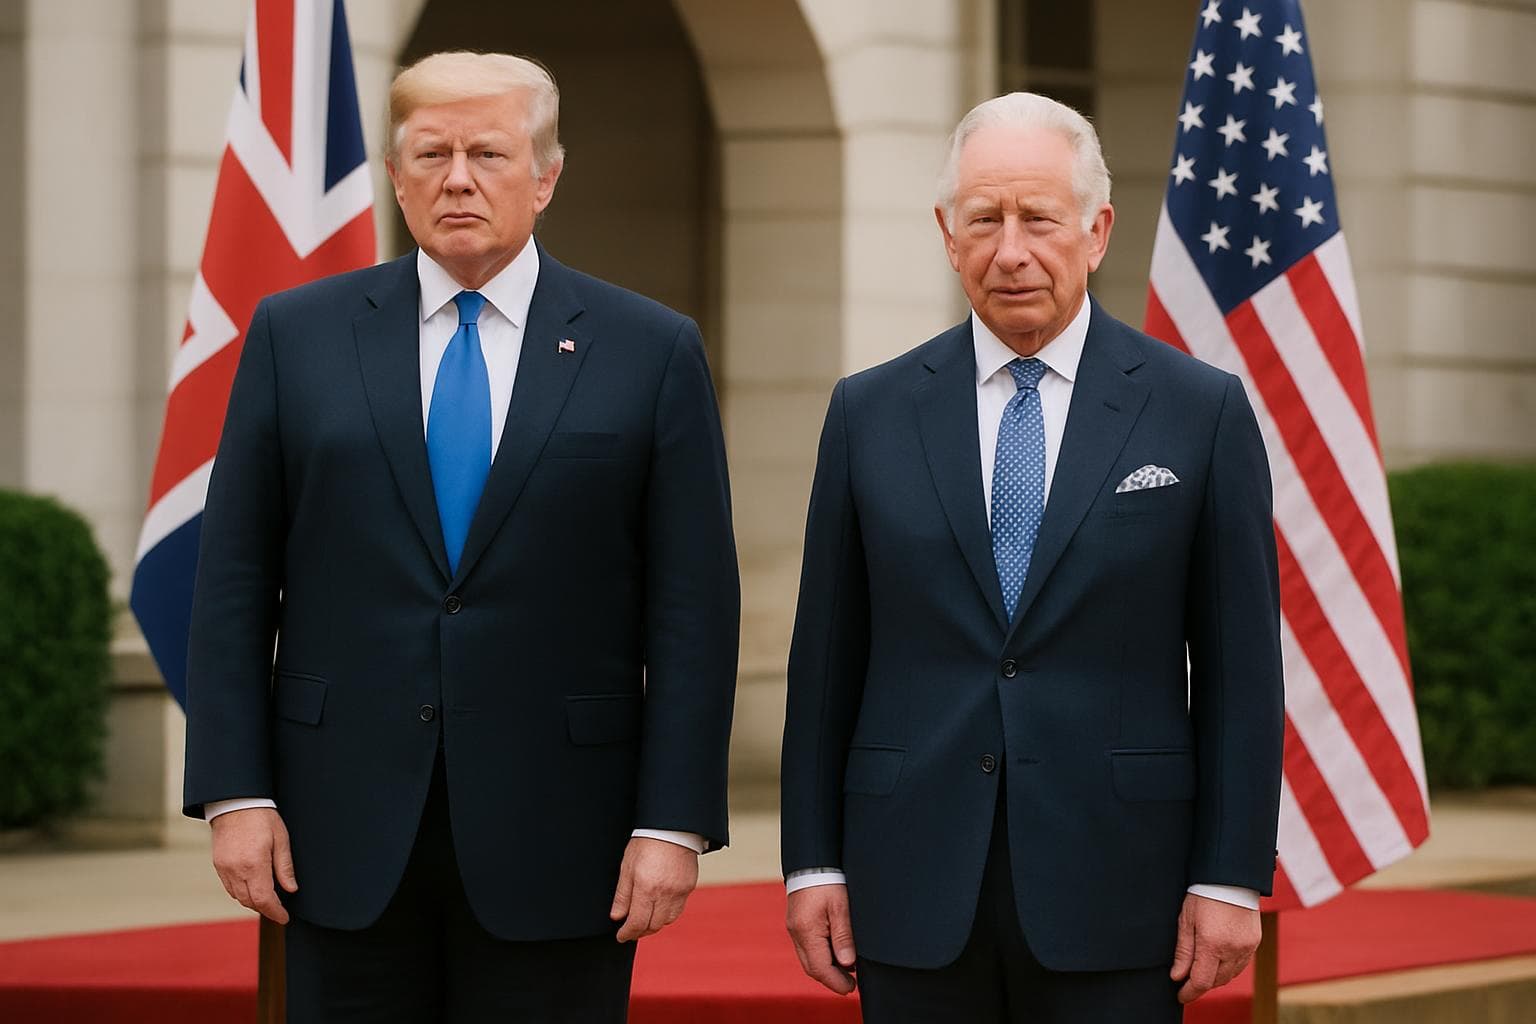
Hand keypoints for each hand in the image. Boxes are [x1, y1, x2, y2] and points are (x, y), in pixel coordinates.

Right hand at [209, 807, 297, 923]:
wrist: (235, 803)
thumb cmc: (262, 817)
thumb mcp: (281, 839)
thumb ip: (285, 867)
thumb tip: (291, 889)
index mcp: (254, 864)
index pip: (264, 899)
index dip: (275, 912)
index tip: (285, 918)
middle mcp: (236, 870)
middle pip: (250, 902)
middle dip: (266, 909)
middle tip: (279, 910)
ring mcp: (224, 868)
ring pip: (238, 897)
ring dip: (253, 902)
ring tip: (268, 899)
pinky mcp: (218, 865)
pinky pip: (229, 888)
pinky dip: (241, 893)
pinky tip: (252, 888)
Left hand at [609, 837, 698, 941]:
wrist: (672, 828)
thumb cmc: (646, 843)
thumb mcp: (627, 867)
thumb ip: (622, 895)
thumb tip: (617, 917)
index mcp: (646, 888)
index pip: (637, 922)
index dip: (627, 933)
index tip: (621, 936)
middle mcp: (664, 893)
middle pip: (652, 926)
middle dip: (640, 931)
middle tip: (630, 930)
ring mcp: (679, 891)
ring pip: (666, 921)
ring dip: (654, 924)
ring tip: (644, 918)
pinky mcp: (688, 888)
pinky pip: (678, 910)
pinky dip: (667, 914)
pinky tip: (659, 907)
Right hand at [786, 884, 856, 994]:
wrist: (811, 860)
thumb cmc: (828, 880)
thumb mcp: (841, 907)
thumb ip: (843, 936)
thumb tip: (847, 964)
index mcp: (806, 931)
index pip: (820, 969)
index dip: (836, 982)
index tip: (851, 988)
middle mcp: (796, 933)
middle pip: (811, 968)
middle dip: (831, 979)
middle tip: (851, 984)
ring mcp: (794, 929)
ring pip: (808, 959)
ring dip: (826, 968)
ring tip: (847, 969)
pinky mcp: (796, 923)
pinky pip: (806, 948)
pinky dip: (820, 956)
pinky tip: (835, 953)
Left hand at [1169, 893, 1261, 1003]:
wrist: (1231, 877)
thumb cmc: (1204, 894)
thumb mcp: (1186, 920)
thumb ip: (1183, 951)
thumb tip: (1177, 976)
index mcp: (1212, 943)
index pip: (1201, 981)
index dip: (1189, 992)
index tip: (1180, 995)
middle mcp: (1232, 949)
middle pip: (1216, 981)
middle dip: (1200, 983)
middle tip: (1186, 980)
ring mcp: (1246, 947)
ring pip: (1229, 975)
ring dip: (1215, 977)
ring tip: (1201, 969)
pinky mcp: (1255, 943)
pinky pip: (1241, 965)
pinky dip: (1228, 968)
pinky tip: (1218, 960)